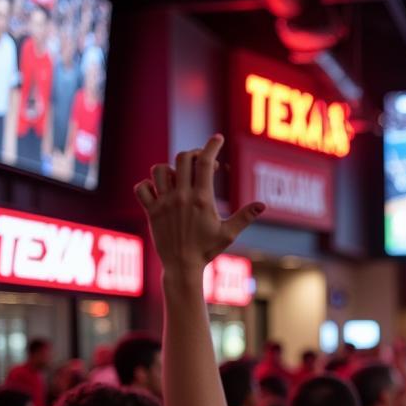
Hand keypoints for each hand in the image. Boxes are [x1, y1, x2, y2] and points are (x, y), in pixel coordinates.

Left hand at [133, 134, 263, 273]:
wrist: (183, 266)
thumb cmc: (208, 250)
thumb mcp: (229, 233)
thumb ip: (245, 216)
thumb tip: (263, 205)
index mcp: (202, 199)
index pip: (206, 162)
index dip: (212, 146)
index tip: (217, 138)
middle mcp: (181, 197)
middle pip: (183, 158)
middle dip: (194, 154)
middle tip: (202, 162)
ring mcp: (163, 203)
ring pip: (160, 170)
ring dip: (171, 169)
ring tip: (180, 178)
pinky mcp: (151, 211)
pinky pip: (142, 188)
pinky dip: (148, 185)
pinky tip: (158, 191)